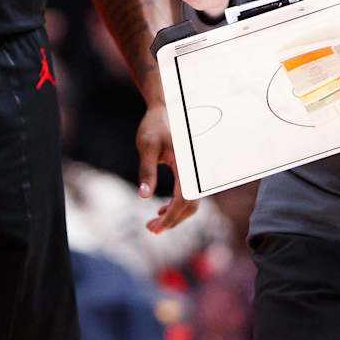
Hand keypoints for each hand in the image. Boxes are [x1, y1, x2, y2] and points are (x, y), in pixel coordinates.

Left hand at [136, 103, 197, 232]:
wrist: (165, 109)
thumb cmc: (155, 126)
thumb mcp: (147, 146)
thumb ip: (147, 171)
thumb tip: (143, 196)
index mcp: (188, 164)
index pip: (184, 199)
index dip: (172, 216)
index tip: (155, 227)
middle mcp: (196, 169)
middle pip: (190, 205)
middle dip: (172, 220)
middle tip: (151, 230)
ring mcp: (195, 171)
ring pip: (191, 202)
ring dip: (174, 215)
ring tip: (153, 224)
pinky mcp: (191, 171)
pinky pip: (189, 194)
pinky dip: (177, 205)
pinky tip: (162, 210)